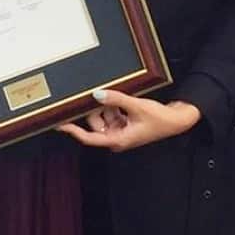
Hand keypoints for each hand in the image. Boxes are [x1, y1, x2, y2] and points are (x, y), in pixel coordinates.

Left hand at [59, 90, 200, 151]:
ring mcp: (121, 131)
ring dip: (107, 107)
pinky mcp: (125, 124)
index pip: (89, 137)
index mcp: (117, 140)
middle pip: (95, 124)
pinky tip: (121, 99)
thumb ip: (116, 99)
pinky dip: (114, 106)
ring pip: (103, 118)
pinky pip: (112, 114)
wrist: (175, 120)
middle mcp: (116, 138)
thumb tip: (96, 94)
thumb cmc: (159, 119)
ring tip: (117, 96)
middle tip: (98, 95)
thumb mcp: (136, 106)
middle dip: (96, 110)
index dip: (73, 131)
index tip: (59, 124)